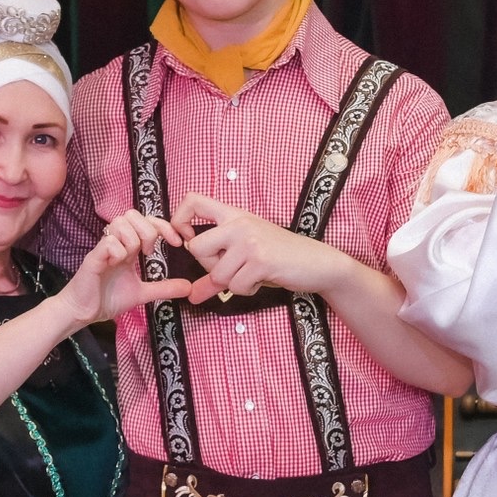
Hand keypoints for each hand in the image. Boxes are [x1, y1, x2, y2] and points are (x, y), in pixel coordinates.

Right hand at [50, 210, 196, 329]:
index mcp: (128, 248)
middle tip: (149, 252)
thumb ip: (164, 288)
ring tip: (130, 259)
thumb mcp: (142, 293)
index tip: (177, 242)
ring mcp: (103, 249)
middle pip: (131, 215)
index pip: (146, 221)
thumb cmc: (107, 299)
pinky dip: (118, 251)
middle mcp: (116, 243)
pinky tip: (117, 264)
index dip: (163, 226)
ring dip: (132, 239)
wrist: (82, 313)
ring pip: (120, 224)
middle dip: (148, 230)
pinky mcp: (92, 259)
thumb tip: (188, 287)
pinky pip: (108, 243)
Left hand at [173, 193, 348, 302]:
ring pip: (217, 274)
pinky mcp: (260, 260)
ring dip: (234, 283)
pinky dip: (248, 290)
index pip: (192, 200)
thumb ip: (215, 273)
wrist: (317, 262)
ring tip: (254, 273)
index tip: (185, 239)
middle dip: (210, 268)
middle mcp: (239, 223)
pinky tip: (263, 279)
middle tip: (233, 268)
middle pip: (197, 248)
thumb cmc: (280, 257)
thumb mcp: (246, 257)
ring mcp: (250, 241)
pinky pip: (236, 286)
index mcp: (234, 215)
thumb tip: (191, 296)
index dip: (178, 219)